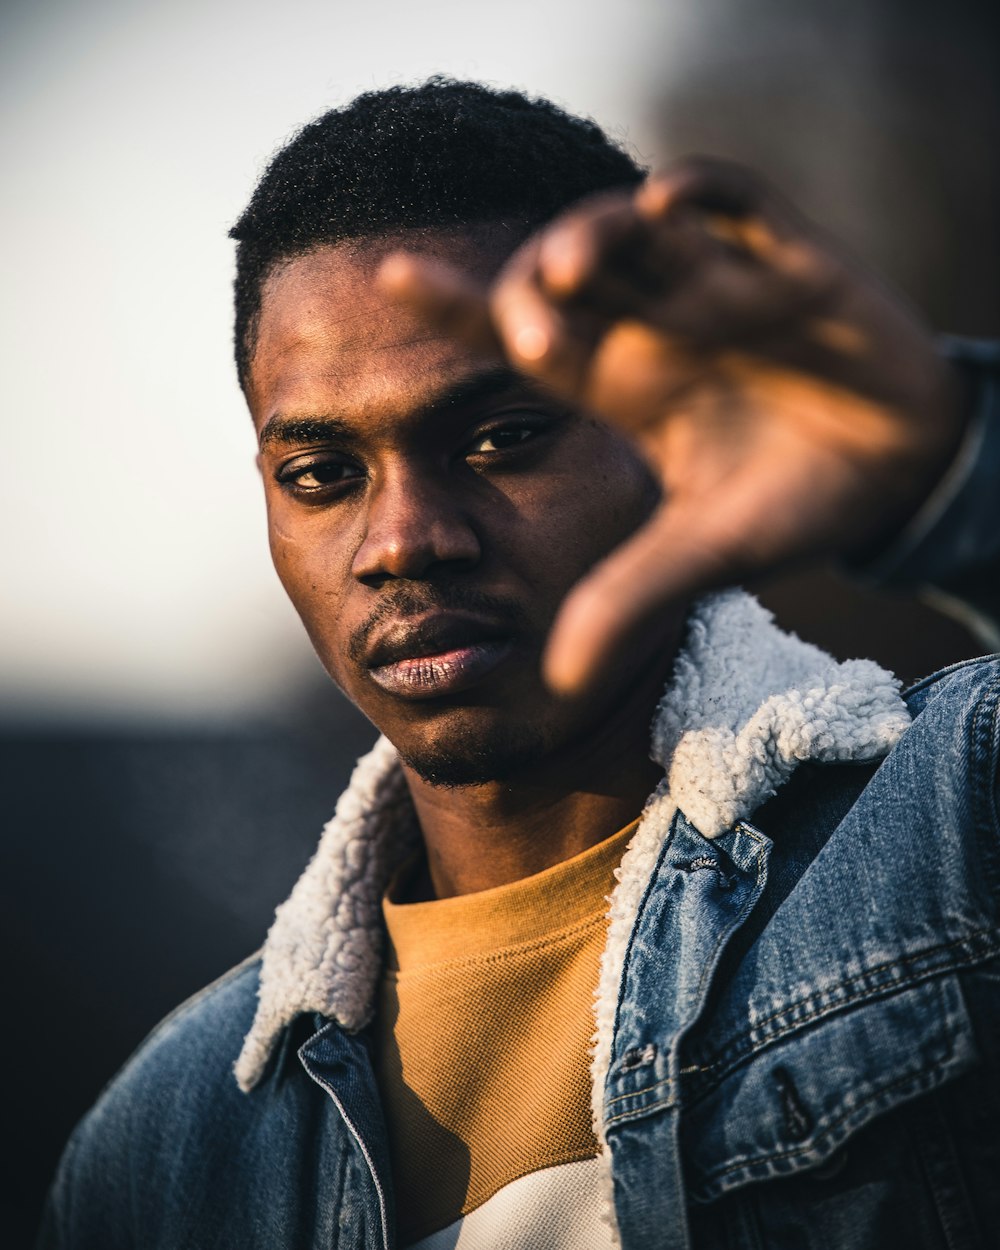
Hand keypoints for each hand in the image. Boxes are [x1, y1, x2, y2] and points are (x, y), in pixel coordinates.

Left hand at [378, 158, 967, 693]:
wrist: (898, 474)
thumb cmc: (792, 501)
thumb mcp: (705, 554)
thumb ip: (630, 599)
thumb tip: (560, 679)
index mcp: (623, 384)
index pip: (524, 336)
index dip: (456, 306)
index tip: (387, 280)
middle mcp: (658, 326)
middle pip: (568, 274)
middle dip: (535, 284)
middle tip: (533, 326)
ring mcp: (720, 286)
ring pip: (636, 228)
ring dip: (596, 233)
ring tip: (570, 268)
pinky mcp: (793, 262)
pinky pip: (739, 201)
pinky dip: (702, 192)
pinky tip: (667, 201)